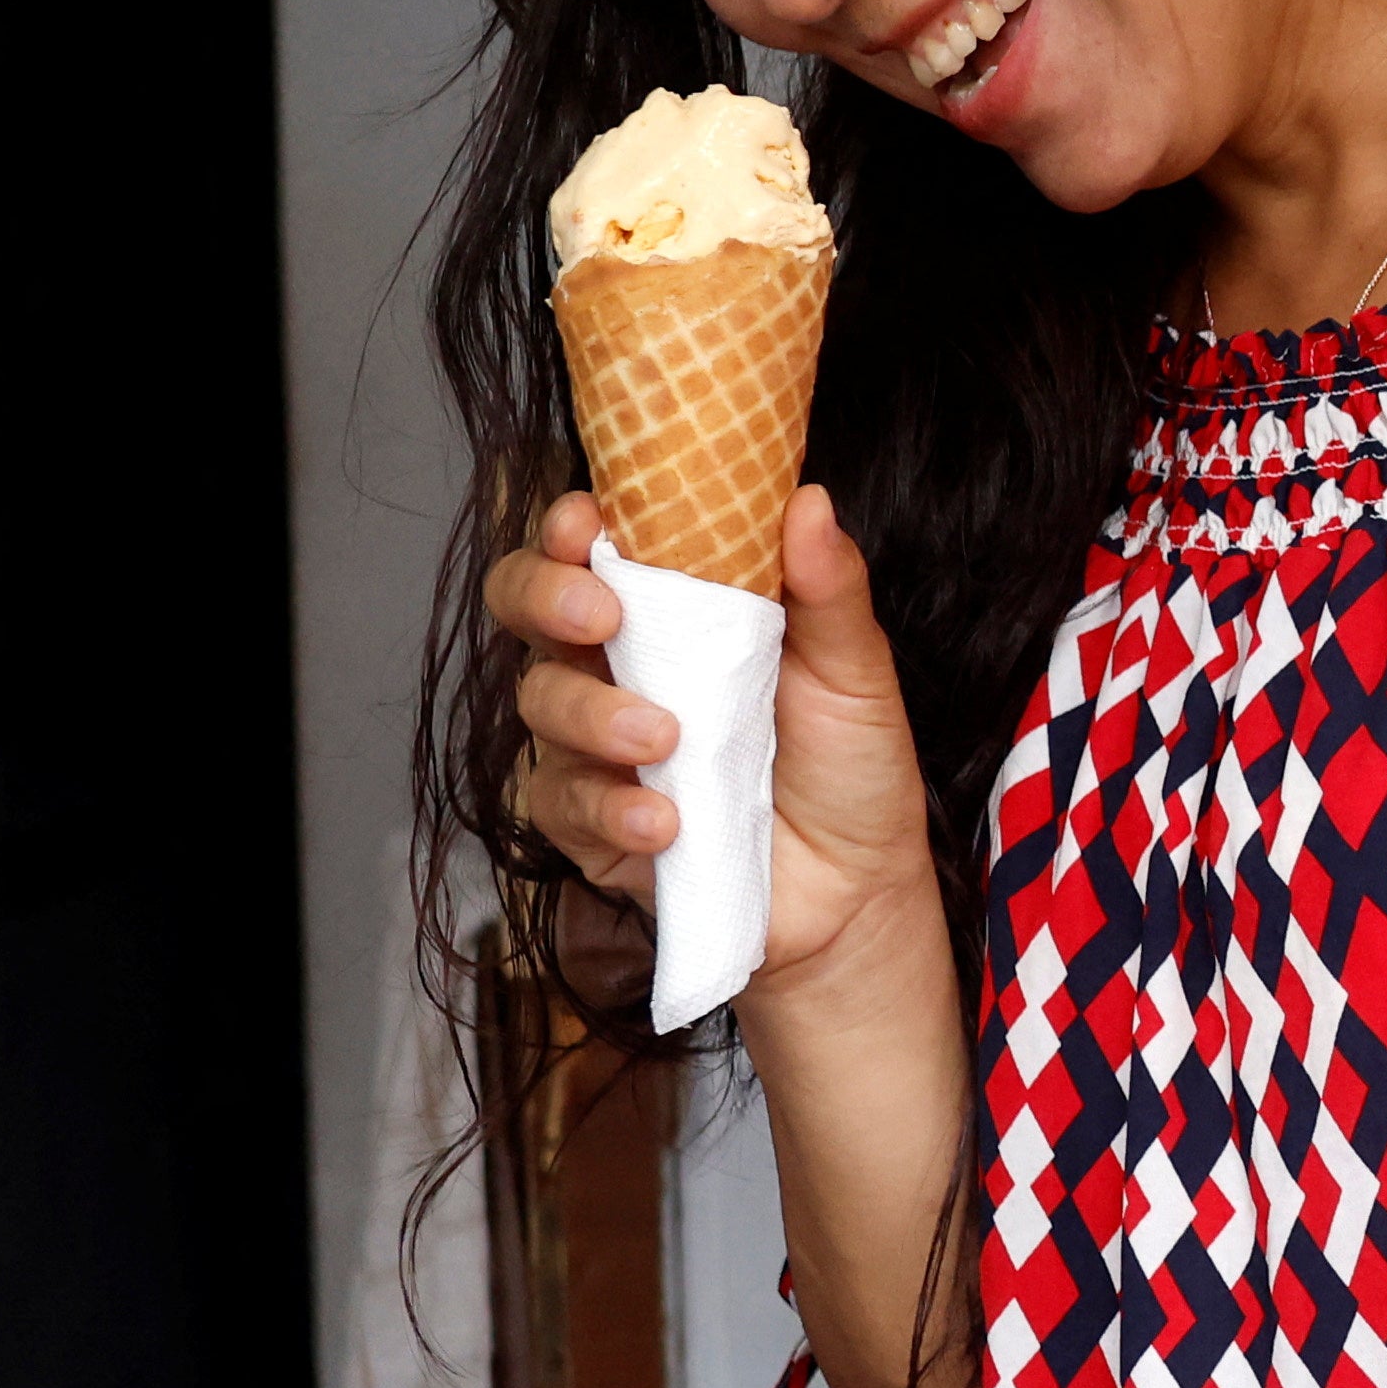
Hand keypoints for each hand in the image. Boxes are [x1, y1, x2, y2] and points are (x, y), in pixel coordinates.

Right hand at [484, 486, 946, 988]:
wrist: (856, 887)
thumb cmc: (850, 761)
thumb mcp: (855, 667)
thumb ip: (828, 586)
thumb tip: (809, 500)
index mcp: (679, 606)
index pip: (596, 544)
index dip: (572, 525)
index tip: (589, 522)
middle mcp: (624, 663)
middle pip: (530, 607)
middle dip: (545, 597)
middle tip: (601, 617)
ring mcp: (600, 744)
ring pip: (542, 702)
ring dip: (592, 714)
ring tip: (665, 740)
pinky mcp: (593, 823)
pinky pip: (560, 803)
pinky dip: (607, 808)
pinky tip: (663, 821)